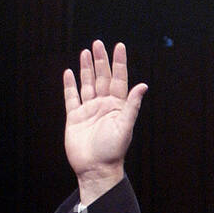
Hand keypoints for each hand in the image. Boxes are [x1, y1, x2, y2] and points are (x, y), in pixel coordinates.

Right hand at [62, 40, 147, 203]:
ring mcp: (89, 111)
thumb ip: (132, 105)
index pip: (118, 79)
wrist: (95, 169)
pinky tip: (69, 73)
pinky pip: (71, 98)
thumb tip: (143, 85)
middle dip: (101, 61)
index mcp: (117, 106)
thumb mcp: (125, 126)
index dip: (119, 63)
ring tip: (85, 52)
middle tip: (98, 43)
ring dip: (86, 69)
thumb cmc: (113, 151)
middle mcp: (103, 106)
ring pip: (87, 84)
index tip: (119, 46)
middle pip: (102, 78)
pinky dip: (70, 85)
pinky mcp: (75, 118)